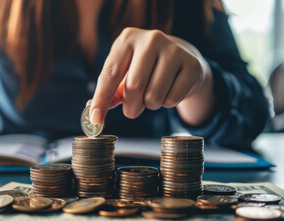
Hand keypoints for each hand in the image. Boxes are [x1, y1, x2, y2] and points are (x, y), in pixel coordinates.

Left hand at [88, 28, 213, 125]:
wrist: (183, 58)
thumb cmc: (146, 68)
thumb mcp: (125, 73)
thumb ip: (110, 92)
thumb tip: (92, 110)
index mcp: (128, 38)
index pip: (110, 73)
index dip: (101, 98)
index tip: (95, 119)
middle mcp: (151, 39)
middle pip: (133, 86)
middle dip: (131, 107)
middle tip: (132, 110)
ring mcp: (174, 50)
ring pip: (154, 96)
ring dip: (150, 105)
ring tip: (153, 94)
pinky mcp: (192, 65)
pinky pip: (172, 99)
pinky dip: (167, 103)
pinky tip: (170, 90)